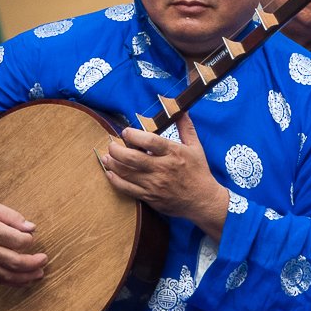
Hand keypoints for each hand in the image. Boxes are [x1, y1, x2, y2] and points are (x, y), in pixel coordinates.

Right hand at [0, 200, 46, 286]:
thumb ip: (13, 217)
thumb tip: (31, 228)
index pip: (20, 241)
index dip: (30, 240)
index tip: (30, 238)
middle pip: (16, 262)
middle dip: (34, 263)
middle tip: (44, 260)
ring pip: (8, 275)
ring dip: (27, 277)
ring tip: (39, 274)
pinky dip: (13, 283)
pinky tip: (25, 281)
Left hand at [100, 112, 228, 236]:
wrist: (202, 200)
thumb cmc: (199, 172)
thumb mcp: (196, 147)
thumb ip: (186, 128)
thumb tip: (180, 110)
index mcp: (174, 153)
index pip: (150, 141)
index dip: (133, 135)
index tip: (126, 132)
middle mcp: (163, 168)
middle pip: (132, 158)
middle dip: (116, 149)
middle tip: (111, 145)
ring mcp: (155, 184)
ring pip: (126, 172)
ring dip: (112, 163)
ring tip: (107, 157)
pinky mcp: (150, 196)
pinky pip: (127, 188)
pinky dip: (115, 180)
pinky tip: (110, 173)